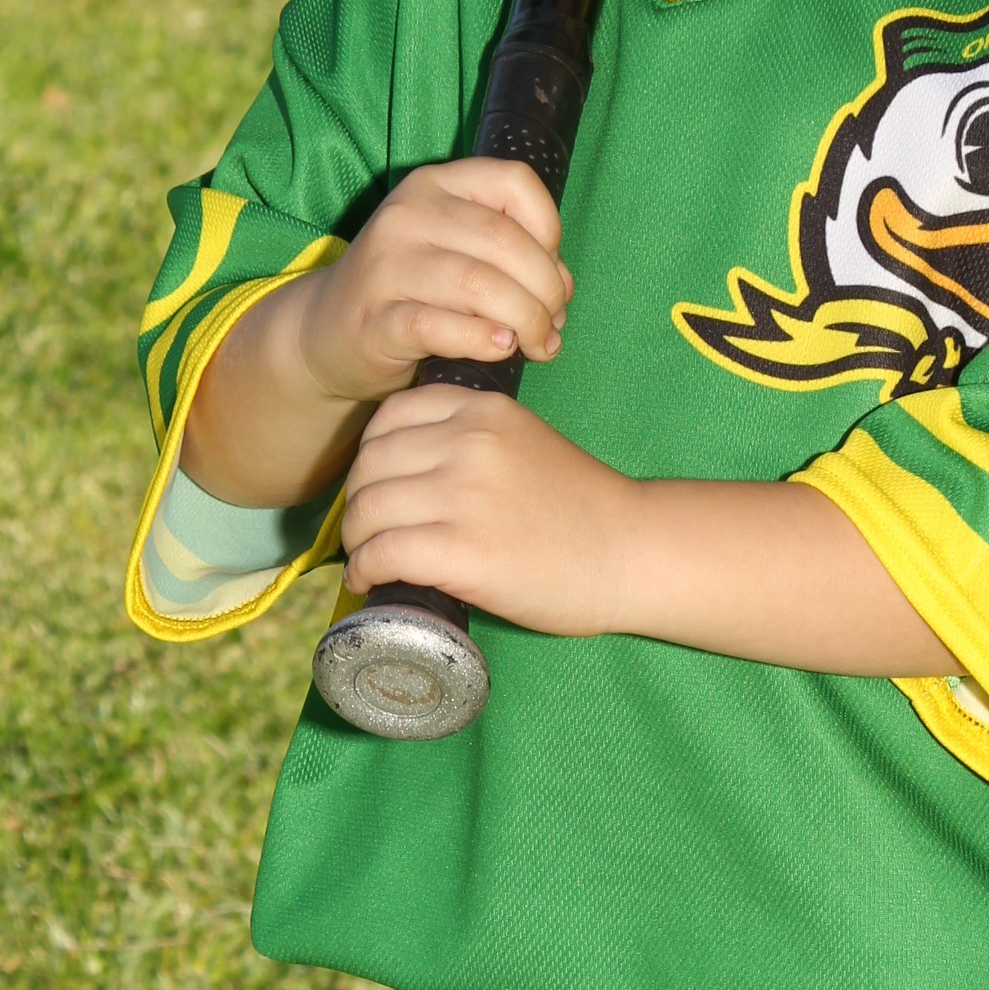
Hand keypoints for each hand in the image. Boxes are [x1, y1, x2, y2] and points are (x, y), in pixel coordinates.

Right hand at [179, 158, 569, 512]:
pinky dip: (482, 339)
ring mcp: (386, 264)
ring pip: (481, 285)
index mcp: (435, 185)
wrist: (326, 333)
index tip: (553, 272)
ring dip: (526, 321)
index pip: (515, 182)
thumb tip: (561, 286)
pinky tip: (500, 348)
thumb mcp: (455, 251)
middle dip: (546, 290)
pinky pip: (442, 326)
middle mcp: (407, 214)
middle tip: (554, 326)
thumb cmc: (412, 291)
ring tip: (538, 345)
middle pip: (506, 241)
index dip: (550, 230)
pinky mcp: (376, 318)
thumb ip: (509, 255)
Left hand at [342, 385, 630, 632]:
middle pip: (370, 464)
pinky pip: (382, 553)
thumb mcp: (525, 441)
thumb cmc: (582, 506)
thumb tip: (410, 469)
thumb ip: (474, 439)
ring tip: (367, 557)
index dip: (371, 455)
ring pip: (367, 509)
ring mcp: (463, 497)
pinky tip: (371, 579)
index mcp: (483, 410)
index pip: (391, 416)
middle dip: (358, 500)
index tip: (379, 485)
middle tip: (368, 529)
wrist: (632, 551)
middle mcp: (468, 444)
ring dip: (356, 539)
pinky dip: (365, 569)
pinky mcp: (462, 552)